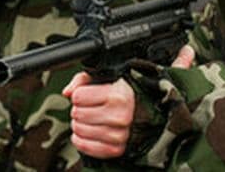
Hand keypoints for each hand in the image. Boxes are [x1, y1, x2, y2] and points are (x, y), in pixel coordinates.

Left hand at [62, 45, 194, 158]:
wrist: (157, 113)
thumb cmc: (132, 92)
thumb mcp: (113, 76)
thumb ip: (85, 79)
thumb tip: (67, 91)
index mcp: (119, 95)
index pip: (78, 96)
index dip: (80, 94)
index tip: (88, 93)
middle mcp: (119, 116)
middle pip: (77, 113)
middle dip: (80, 109)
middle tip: (90, 106)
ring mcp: (118, 135)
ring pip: (79, 129)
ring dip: (80, 123)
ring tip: (91, 118)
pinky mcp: (116, 149)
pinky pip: (85, 146)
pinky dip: (81, 139)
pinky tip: (88, 131)